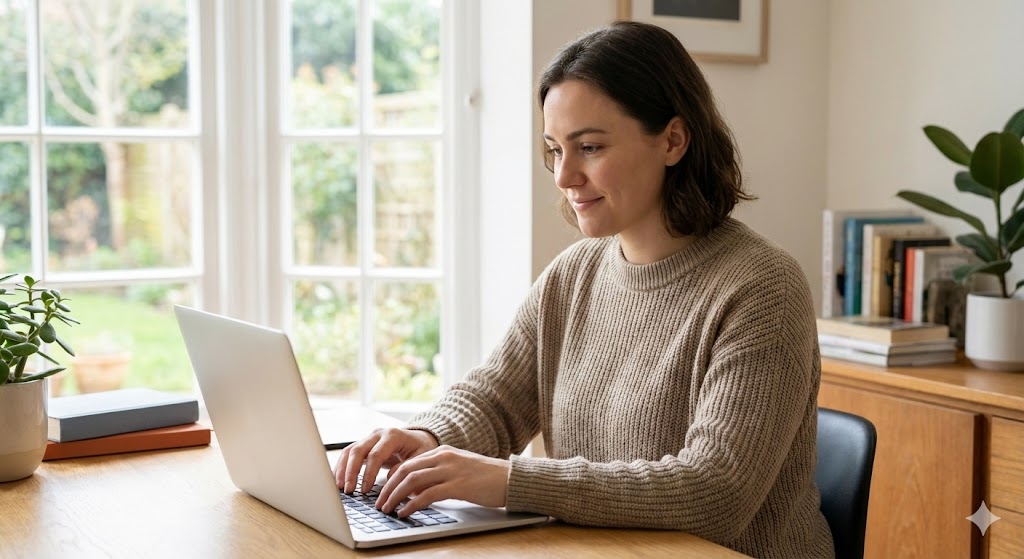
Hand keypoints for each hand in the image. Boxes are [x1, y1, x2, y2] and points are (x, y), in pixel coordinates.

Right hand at [334, 427, 438, 493]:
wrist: (420, 439)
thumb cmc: (421, 449)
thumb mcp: (421, 458)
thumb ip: (406, 468)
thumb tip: (389, 480)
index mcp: (393, 435)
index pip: (376, 454)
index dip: (368, 473)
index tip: (365, 490)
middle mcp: (378, 434)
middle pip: (358, 450)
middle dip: (350, 472)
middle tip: (348, 490)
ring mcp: (369, 438)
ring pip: (349, 451)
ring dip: (342, 469)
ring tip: (339, 488)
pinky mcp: (364, 446)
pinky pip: (348, 455)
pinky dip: (341, 467)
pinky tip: (337, 480)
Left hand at [374, 445, 509, 517]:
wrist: (510, 478)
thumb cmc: (486, 477)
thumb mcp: (459, 469)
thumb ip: (438, 474)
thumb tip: (417, 490)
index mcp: (442, 452)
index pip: (408, 462)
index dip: (391, 478)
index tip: (383, 491)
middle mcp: (444, 457)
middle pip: (405, 470)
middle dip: (388, 488)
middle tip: (379, 503)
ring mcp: (450, 470)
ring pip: (412, 481)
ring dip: (395, 496)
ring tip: (386, 509)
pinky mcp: (458, 485)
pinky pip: (427, 495)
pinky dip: (412, 505)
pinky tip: (405, 513)